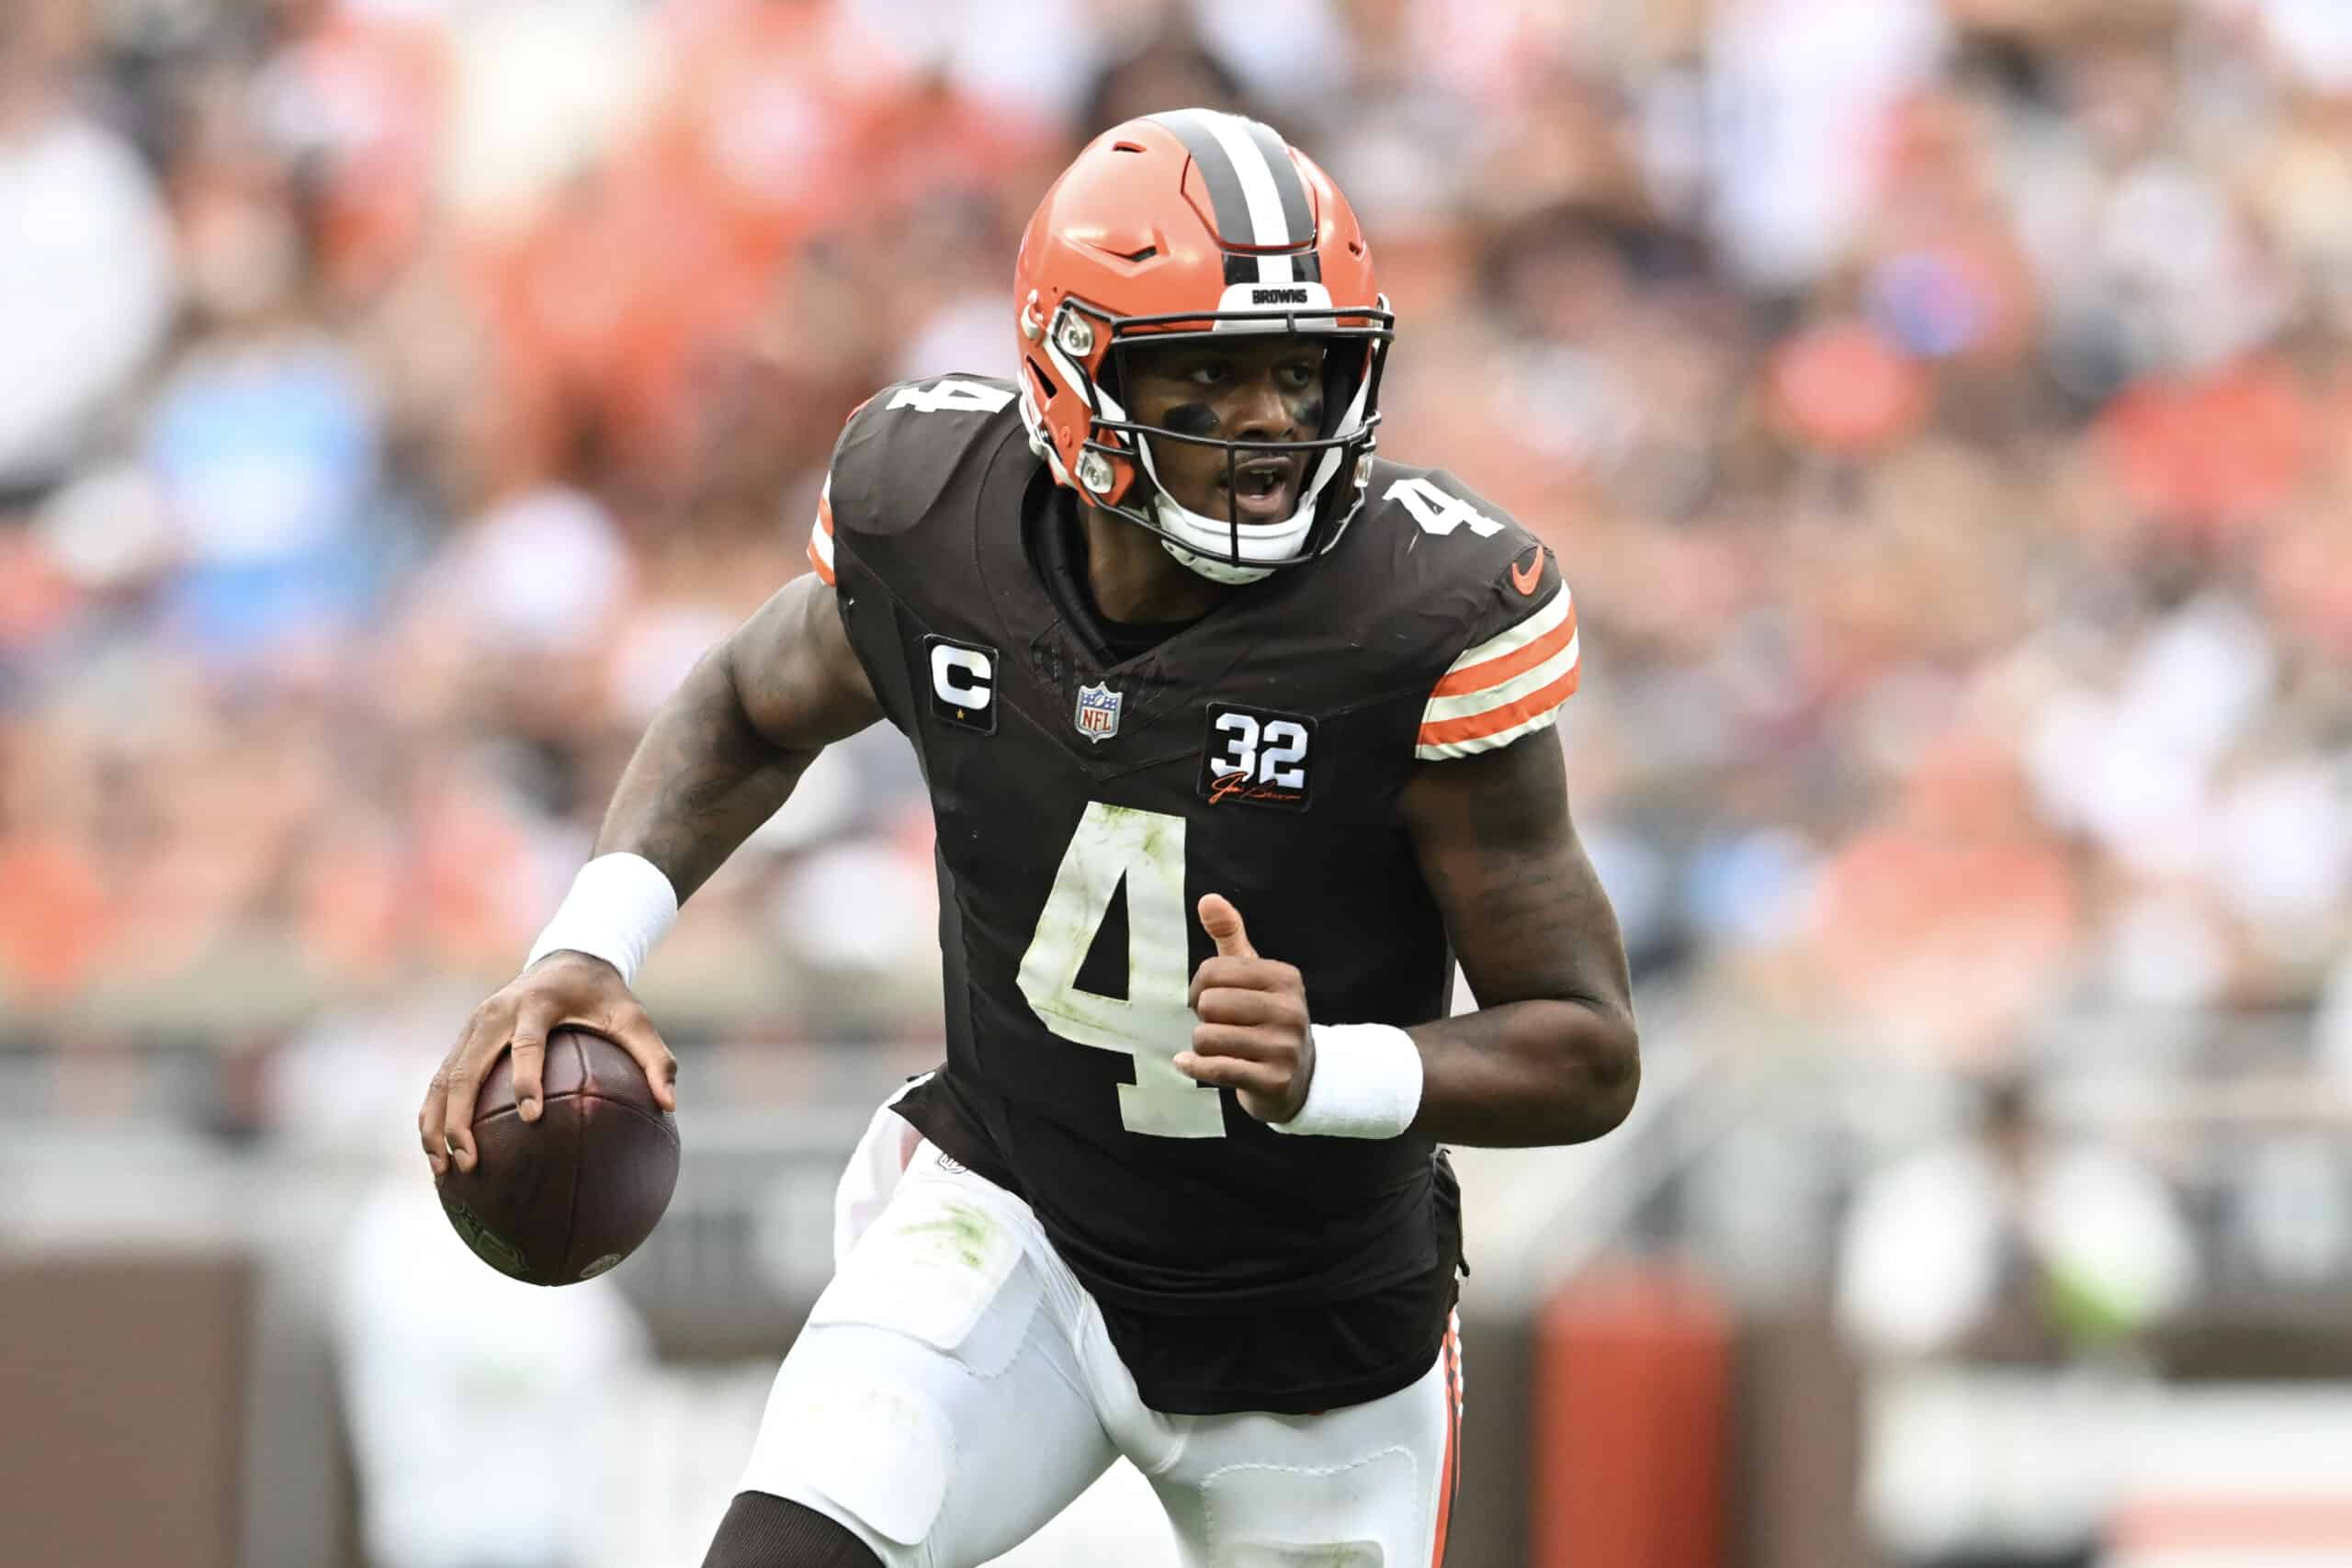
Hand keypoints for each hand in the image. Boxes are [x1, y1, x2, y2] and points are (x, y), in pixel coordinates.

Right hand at [420, 951, 676, 1179]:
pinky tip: (441, 1158)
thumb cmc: (605, 997)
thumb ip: (655, 1059)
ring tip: (443, 1171)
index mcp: (537, 1004)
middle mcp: (495, 1014)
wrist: (567, 958)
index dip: (526, 1078)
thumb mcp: (635, 1019)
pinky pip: (440, 1082)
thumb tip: (670, 1105)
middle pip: (465, 1069)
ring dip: (436, 1126)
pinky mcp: (463, 1040)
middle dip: (461, 1118)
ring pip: (441, 1080)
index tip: (531, 1117)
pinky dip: (434, 1118)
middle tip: (471, 1162)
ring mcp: (473, 1027)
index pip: (526, 1044)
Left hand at [1179, 893, 1314, 1123]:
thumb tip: (1207, 899)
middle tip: (1218, 1025)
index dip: (1199, 985)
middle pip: (1209, 1004)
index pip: (1213, 970)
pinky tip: (1187, 1062)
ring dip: (1202, 1044)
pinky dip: (1193, 1066)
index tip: (1208, 997)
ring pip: (1207, 1037)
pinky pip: (1216, 1068)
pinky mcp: (1274, 1080)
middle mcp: (1290, 1011)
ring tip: (1220, 1046)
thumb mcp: (1253, 975)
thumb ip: (1230, 936)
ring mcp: (1284, 1048)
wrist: (1301, 1077)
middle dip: (1204, 1017)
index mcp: (1285, 977)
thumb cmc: (1265, 1017)